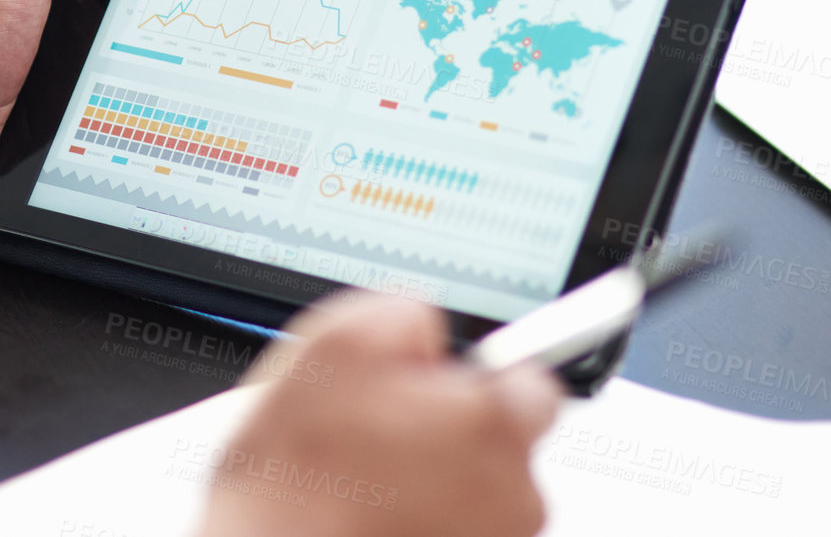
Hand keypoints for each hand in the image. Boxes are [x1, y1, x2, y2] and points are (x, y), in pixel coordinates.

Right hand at [199, 293, 561, 536]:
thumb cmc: (297, 484)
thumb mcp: (333, 345)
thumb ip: (406, 315)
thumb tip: (427, 329)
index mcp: (490, 421)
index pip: (533, 380)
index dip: (480, 375)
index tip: (446, 383)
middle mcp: (511, 493)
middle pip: (505, 440)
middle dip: (456, 430)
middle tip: (388, 433)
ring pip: (479, 492)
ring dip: (437, 482)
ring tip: (367, 483)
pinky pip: (455, 530)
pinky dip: (424, 523)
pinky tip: (372, 516)